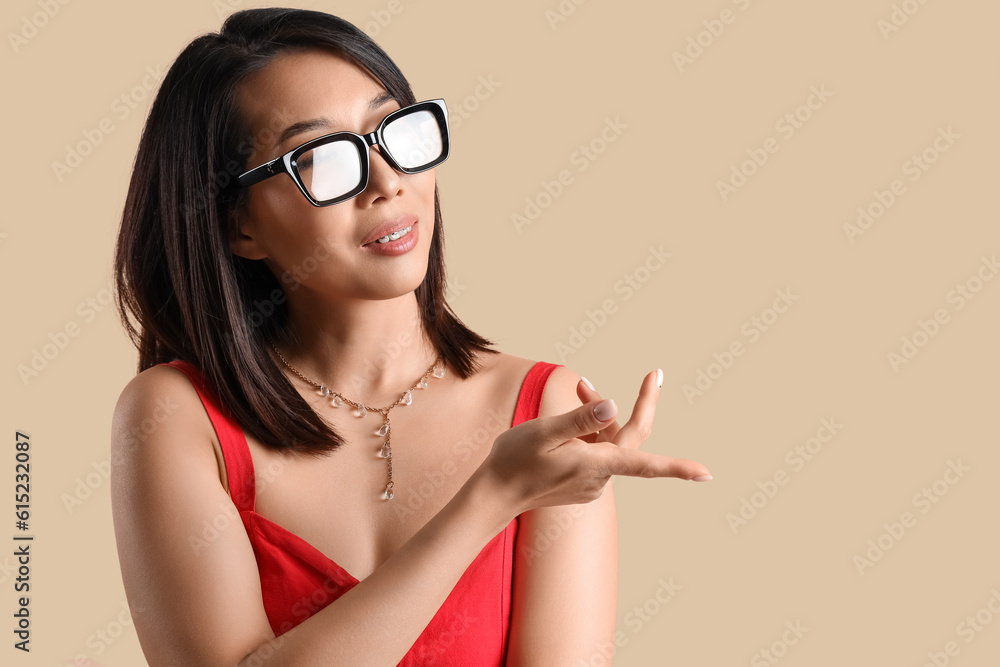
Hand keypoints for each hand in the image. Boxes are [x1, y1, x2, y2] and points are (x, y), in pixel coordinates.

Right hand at [477, 369, 712, 515]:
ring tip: (579, 386)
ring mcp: (593, 484)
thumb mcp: (543, 432)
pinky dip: (590, 433)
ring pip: (610, 443)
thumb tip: (612, 405)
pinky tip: (569, 422)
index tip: (707, 474)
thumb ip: (579, 419)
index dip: (678, 467)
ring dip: (600, 416)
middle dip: (631, 405)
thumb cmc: (514, 460)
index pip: (646, 464)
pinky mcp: (583, 485)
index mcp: (596, 464)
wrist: (494, 495)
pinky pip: (598, 453)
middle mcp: (600, 478)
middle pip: (629, 437)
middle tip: (644, 375)